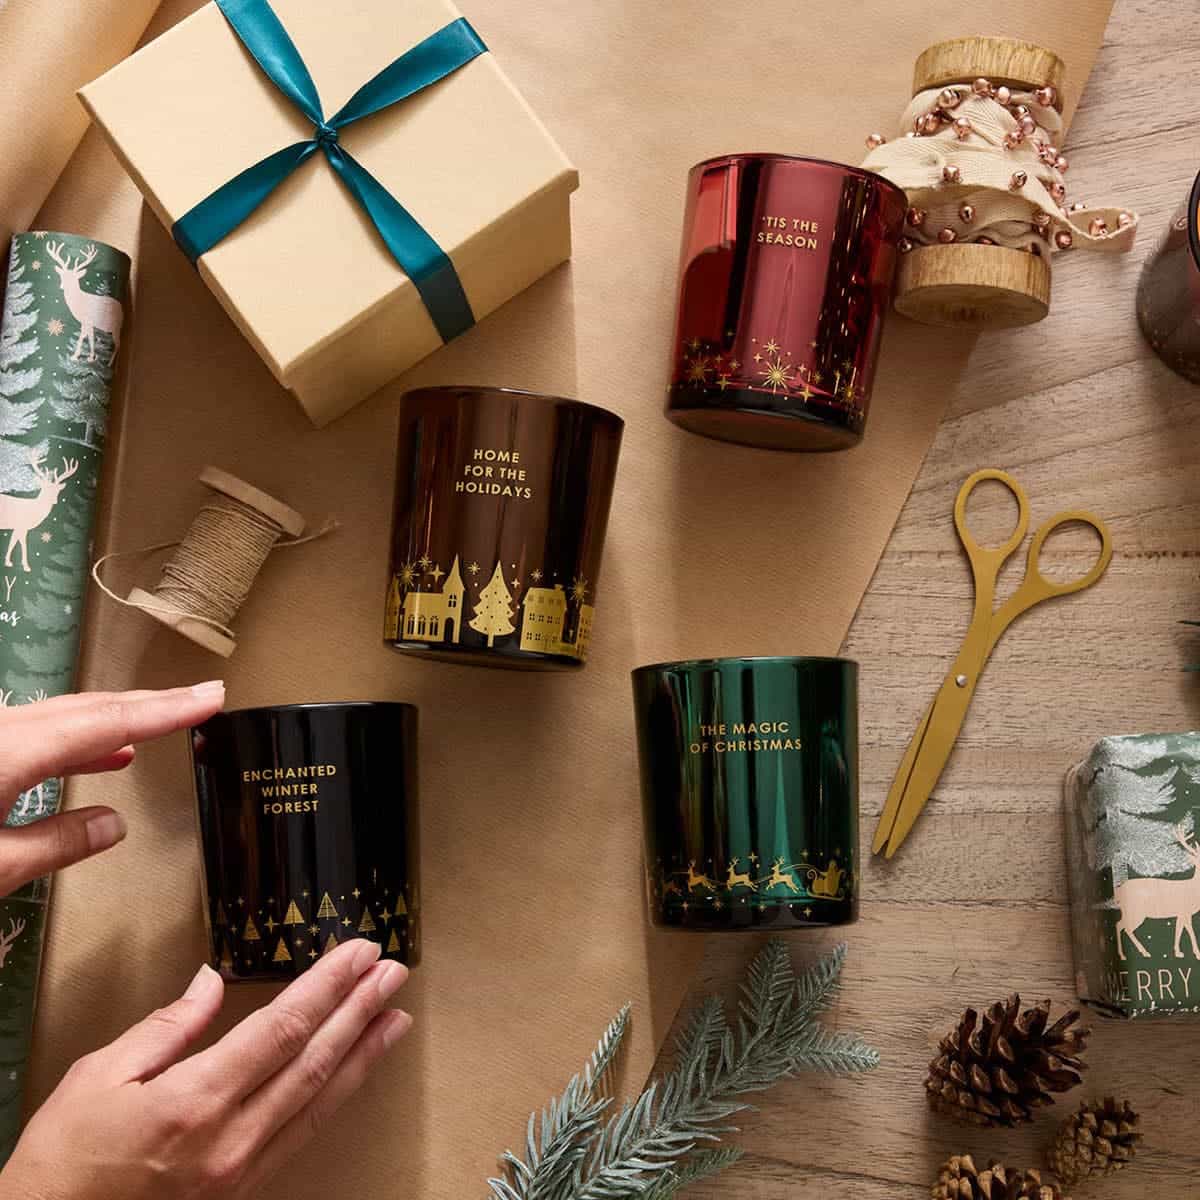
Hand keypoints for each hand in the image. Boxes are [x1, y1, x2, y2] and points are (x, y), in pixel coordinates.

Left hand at [0, 681, 226, 894]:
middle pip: (93, 708)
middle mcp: (3, 733)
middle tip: (202, 696)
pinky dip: (84, 736)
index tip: (209, 699)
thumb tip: (112, 826)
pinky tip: (107, 753)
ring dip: (123, 716)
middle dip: (154, 702)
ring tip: (167, 717)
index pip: (109, 723)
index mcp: (11, 751)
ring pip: (69, 714)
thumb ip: (57, 843)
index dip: (166, 710)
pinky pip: (45, 730)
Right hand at [0, 939, 410, 1199]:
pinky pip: (301, 1133)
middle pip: (313, 1061)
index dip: (328, 987)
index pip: (282, 1029)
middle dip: (359, 1011)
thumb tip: (210, 982)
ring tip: (396, 1018)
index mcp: (196, 1101)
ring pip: (318, 1102)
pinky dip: (334, 1097)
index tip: (360, 955)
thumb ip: (168, 1025)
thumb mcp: (100, 1075)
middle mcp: (231, 1140)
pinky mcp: (240, 1189)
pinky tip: (352, 1072)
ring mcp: (240, 1170)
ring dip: (362, 1055)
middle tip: (393, 974)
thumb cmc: (64, 1161)